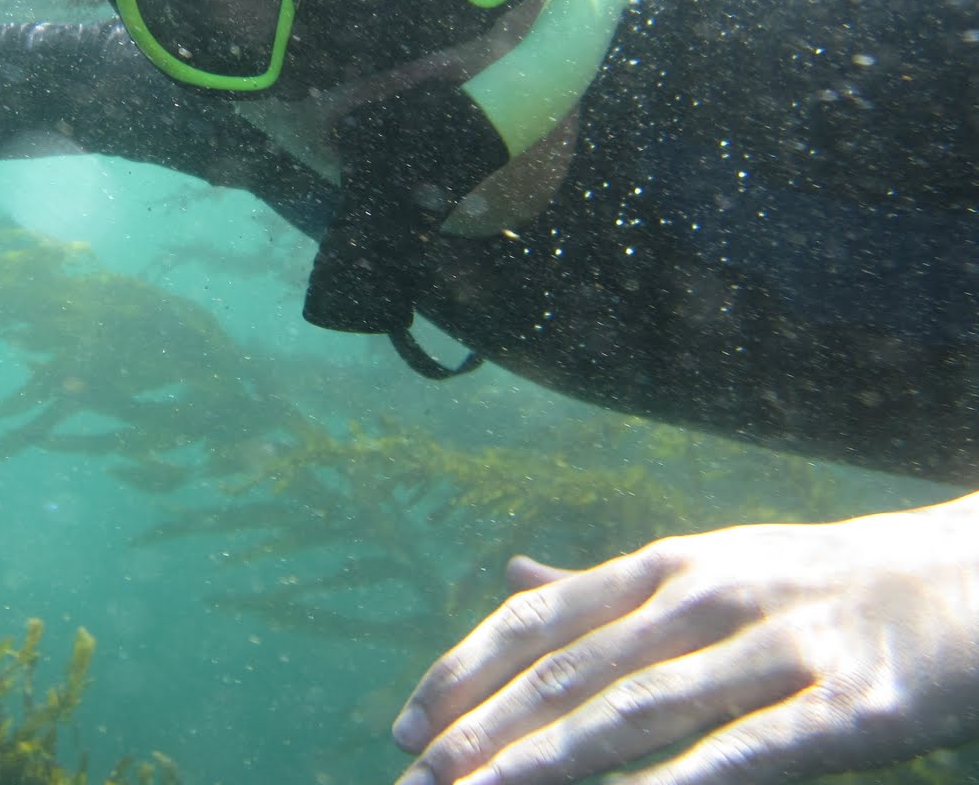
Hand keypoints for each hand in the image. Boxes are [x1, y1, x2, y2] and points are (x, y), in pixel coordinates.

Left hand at [391, 493, 978, 784]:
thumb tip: (513, 572)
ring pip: (637, 713)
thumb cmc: (809, 583)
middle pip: (569, 675)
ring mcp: (774, 648)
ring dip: (547, 765)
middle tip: (414, 783)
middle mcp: (703, 598)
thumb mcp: (701, 564)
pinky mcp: (848, 705)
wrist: (964, 579)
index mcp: (663, 567)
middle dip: (482, 735)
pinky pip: (749, 754)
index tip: (404, 729)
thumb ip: (604, 586)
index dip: (465, 673)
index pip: (539, 621)